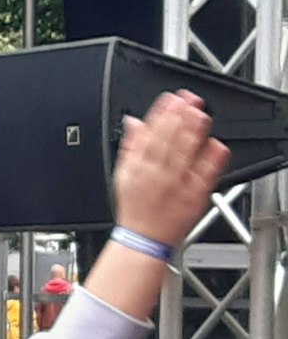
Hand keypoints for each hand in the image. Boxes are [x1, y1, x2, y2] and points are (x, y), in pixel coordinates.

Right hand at [114, 91, 230, 246]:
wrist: (145, 239)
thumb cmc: (135, 208)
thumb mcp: (123, 174)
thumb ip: (131, 146)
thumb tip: (133, 122)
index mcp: (139, 167)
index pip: (151, 135)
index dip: (162, 115)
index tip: (171, 99)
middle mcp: (158, 174)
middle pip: (170, 141)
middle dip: (180, 119)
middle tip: (190, 101)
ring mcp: (178, 185)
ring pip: (186, 155)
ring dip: (194, 134)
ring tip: (202, 115)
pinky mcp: (195, 196)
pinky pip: (204, 175)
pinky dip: (210, 160)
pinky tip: (216, 145)